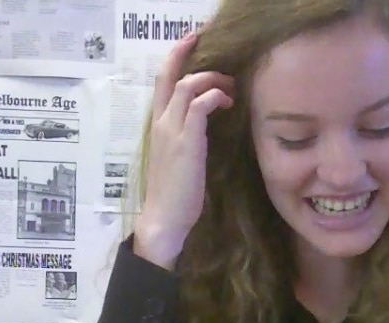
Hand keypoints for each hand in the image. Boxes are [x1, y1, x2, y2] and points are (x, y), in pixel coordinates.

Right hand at [134, 31, 234, 269]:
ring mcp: (172, 130)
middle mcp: (161, 122)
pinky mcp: (186, 141)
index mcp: (158, 125)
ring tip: (230, 86)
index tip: (191, 45)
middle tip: (202, 38)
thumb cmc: (175, 192)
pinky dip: (214, 96)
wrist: (164, 217)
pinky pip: (199, 105)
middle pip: (168, 75)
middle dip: (184, 52)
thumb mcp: (180, 157)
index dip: (175, 59)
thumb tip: (208, 121)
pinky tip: (227, 102)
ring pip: (187, 85)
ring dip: (212, 78)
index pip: (162, 83)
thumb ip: (189, 136)